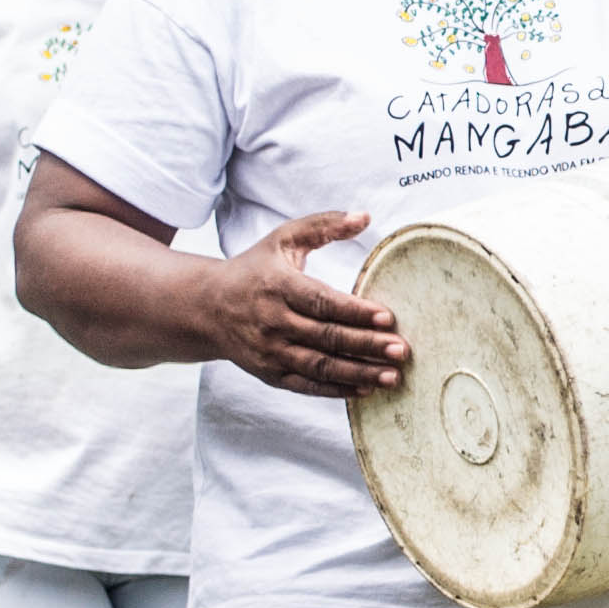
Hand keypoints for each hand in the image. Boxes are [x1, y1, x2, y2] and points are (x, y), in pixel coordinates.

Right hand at [211, 210, 405, 394]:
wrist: (206, 307)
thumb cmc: (254, 269)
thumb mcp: (283, 239)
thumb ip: (323, 225)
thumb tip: (365, 216)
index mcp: (278, 286)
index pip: (321, 302)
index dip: (355, 311)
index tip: (388, 318)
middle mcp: (273, 321)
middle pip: (326, 337)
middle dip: (366, 345)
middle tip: (401, 350)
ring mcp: (270, 351)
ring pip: (319, 366)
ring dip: (358, 373)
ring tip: (392, 376)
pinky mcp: (270, 374)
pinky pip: (307, 386)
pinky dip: (336, 390)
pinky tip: (366, 389)